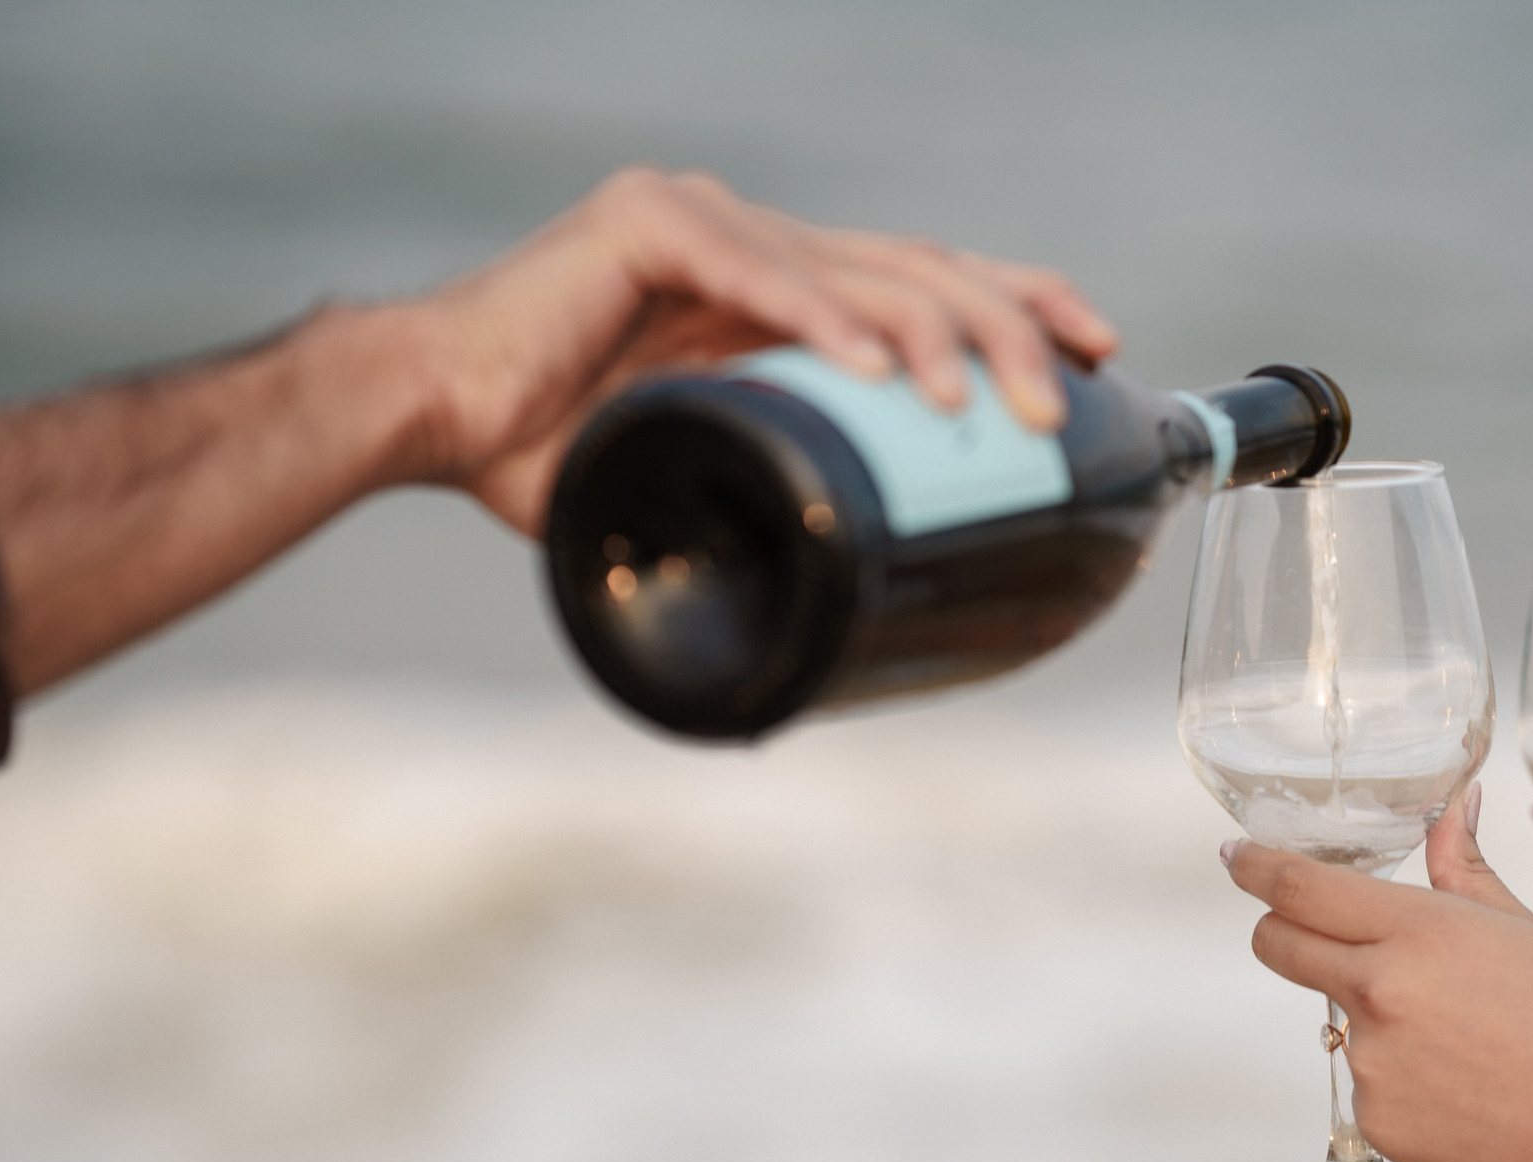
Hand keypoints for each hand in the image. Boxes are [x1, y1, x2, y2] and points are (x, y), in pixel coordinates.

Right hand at [400, 166, 1119, 531]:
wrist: (430, 420)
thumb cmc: (558, 459)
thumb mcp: (710, 472)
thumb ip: (786, 481)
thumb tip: (873, 572)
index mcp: (778, 284)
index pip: (925, 280)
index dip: (1019, 306)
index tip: (1101, 348)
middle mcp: (754, 237)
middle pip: (916, 267)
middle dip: (1009, 323)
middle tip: (1069, 394)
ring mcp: (704, 218)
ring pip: (856, 270)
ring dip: (933, 336)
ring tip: (983, 402)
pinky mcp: (644, 225)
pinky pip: (756, 275)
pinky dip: (822, 321)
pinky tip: (881, 370)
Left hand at [1223, 788, 1532, 1161]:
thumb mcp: (1526, 932)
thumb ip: (1465, 870)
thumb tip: (1455, 806)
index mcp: (1418, 931)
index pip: (1299, 886)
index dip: (1255, 868)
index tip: (1236, 857)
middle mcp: (1379, 992)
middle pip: (1278, 946)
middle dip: (1280, 930)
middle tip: (1313, 930)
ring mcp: (1371, 1063)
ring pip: (1335, 1017)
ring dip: (1372, 1015)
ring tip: (1463, 1038)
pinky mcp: (1375, 1122)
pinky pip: (1366, 1082)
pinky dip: (1400, 1078)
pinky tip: (1463, 1085)